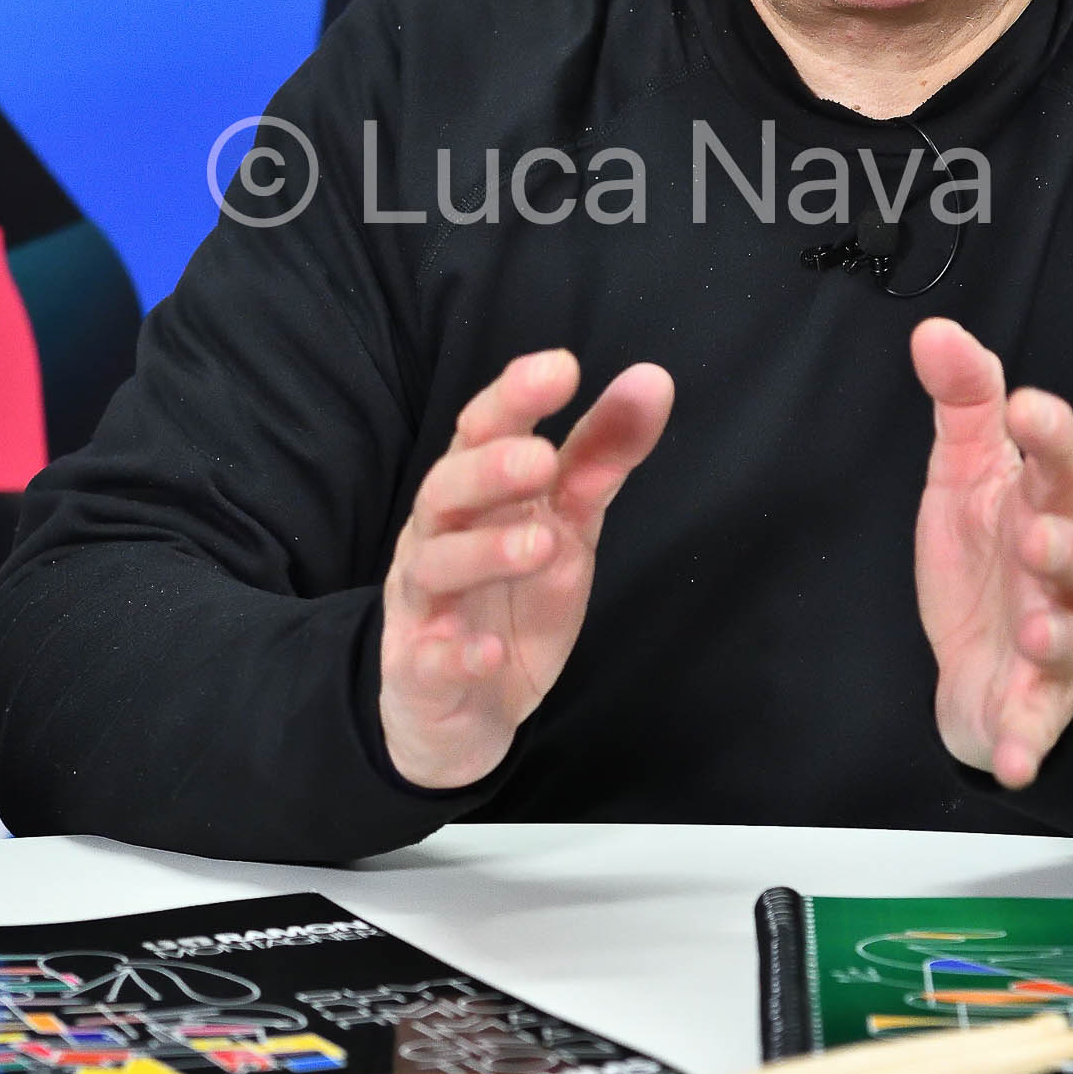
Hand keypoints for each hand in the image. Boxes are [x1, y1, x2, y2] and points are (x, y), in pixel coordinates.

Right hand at [379, 349, 673, 789]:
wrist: (466, 706)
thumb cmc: (516, 594)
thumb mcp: (569, 523)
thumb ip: (602, 454)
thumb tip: (653, 379)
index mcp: (474, 488)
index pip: (482, 427)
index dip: (514, 396)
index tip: (562, 367)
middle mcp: (439, 534)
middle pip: (444, 487)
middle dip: (488, 470)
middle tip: (541, 459)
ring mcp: (425, 602)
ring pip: (435, 565)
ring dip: (483, 553)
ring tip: (540, 547)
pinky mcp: (419, 669)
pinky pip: (429, 660)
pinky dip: (457, 655)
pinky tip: (487, 652)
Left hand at [910, 318, 1072, 789]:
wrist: (984, 652)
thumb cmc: (986, 549)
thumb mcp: (966, 468)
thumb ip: (962, 399)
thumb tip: (934, 330)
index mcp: (1043, 502)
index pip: (1067, 462)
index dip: (1055, 434)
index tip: (1029, 409)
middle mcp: (1060, 570)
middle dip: (1066, 543)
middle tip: (1032, 534)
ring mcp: (1055, 639)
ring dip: (1058, 635)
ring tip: (1034, 633)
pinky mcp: (1035, 702)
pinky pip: (1039, 723)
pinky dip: (1028, 741)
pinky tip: (1011, 759)